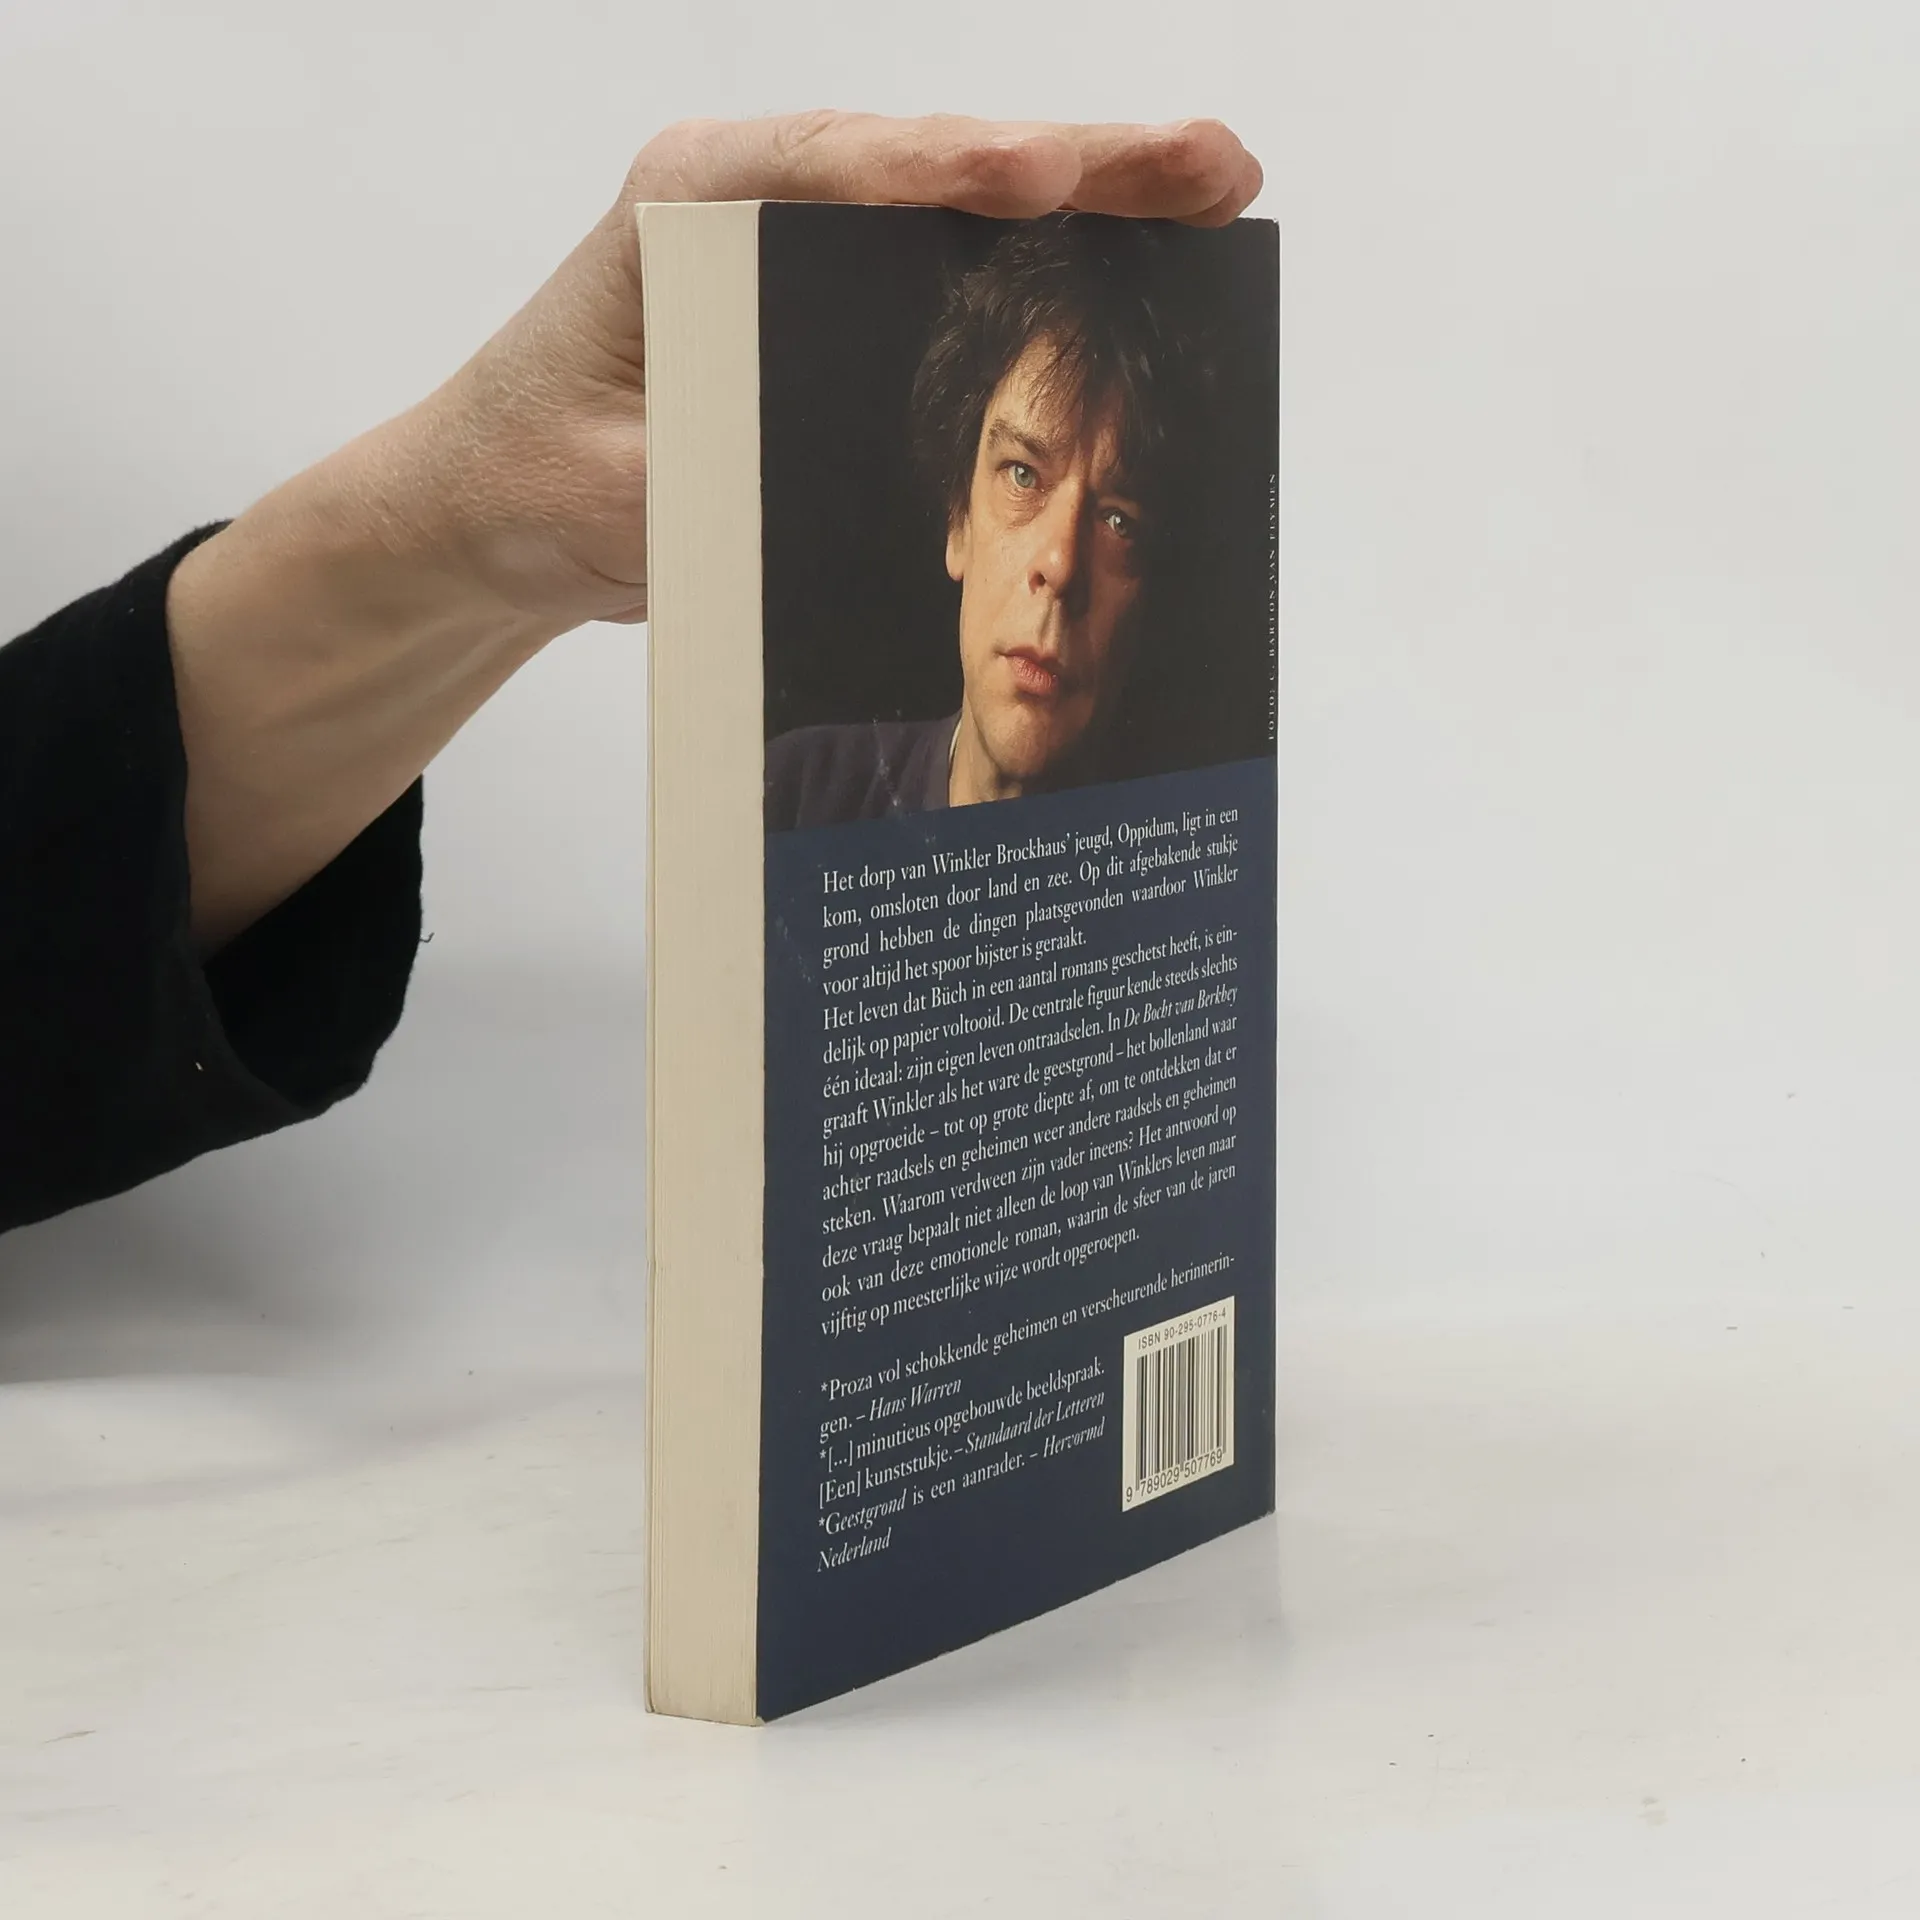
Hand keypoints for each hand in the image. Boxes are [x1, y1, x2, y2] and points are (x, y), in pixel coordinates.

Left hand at [163, 112, 1261, 950]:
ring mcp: (795, 240)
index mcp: (690, 203)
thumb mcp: (614, 495)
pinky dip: (1043, 260)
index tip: (1053, 180)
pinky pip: (947, 263)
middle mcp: (752, 198)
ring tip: (1212, 190)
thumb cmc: (532, 482)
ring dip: (1090, 199)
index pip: (845, 170)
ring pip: (961, 201)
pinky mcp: (822, 296)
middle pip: (937, 163)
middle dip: (1081, 164)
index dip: (963, 172)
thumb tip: (810, 485)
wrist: (494, 505)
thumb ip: (704, 483)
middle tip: (1211, 165)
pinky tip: (1132, 265)